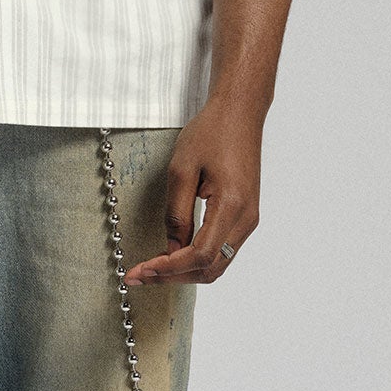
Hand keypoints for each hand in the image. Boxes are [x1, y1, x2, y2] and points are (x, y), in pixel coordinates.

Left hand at [124, 93, 263, 287]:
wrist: (240, 113)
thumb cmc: (211, 133)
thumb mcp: (181, 169)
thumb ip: (175, 214)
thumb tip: (170, 250)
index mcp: (231, 205)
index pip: (200, 255)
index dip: (169, 269)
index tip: (142, 270)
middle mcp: (246, 218)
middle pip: (211, 268)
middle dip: (174, 277)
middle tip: (141, 275)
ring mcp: (249, 219)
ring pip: (218, 263)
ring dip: (185, 271)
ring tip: (153, 268)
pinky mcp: (246, 215)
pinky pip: (223, 249)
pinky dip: (197, 258)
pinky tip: (174, 254)